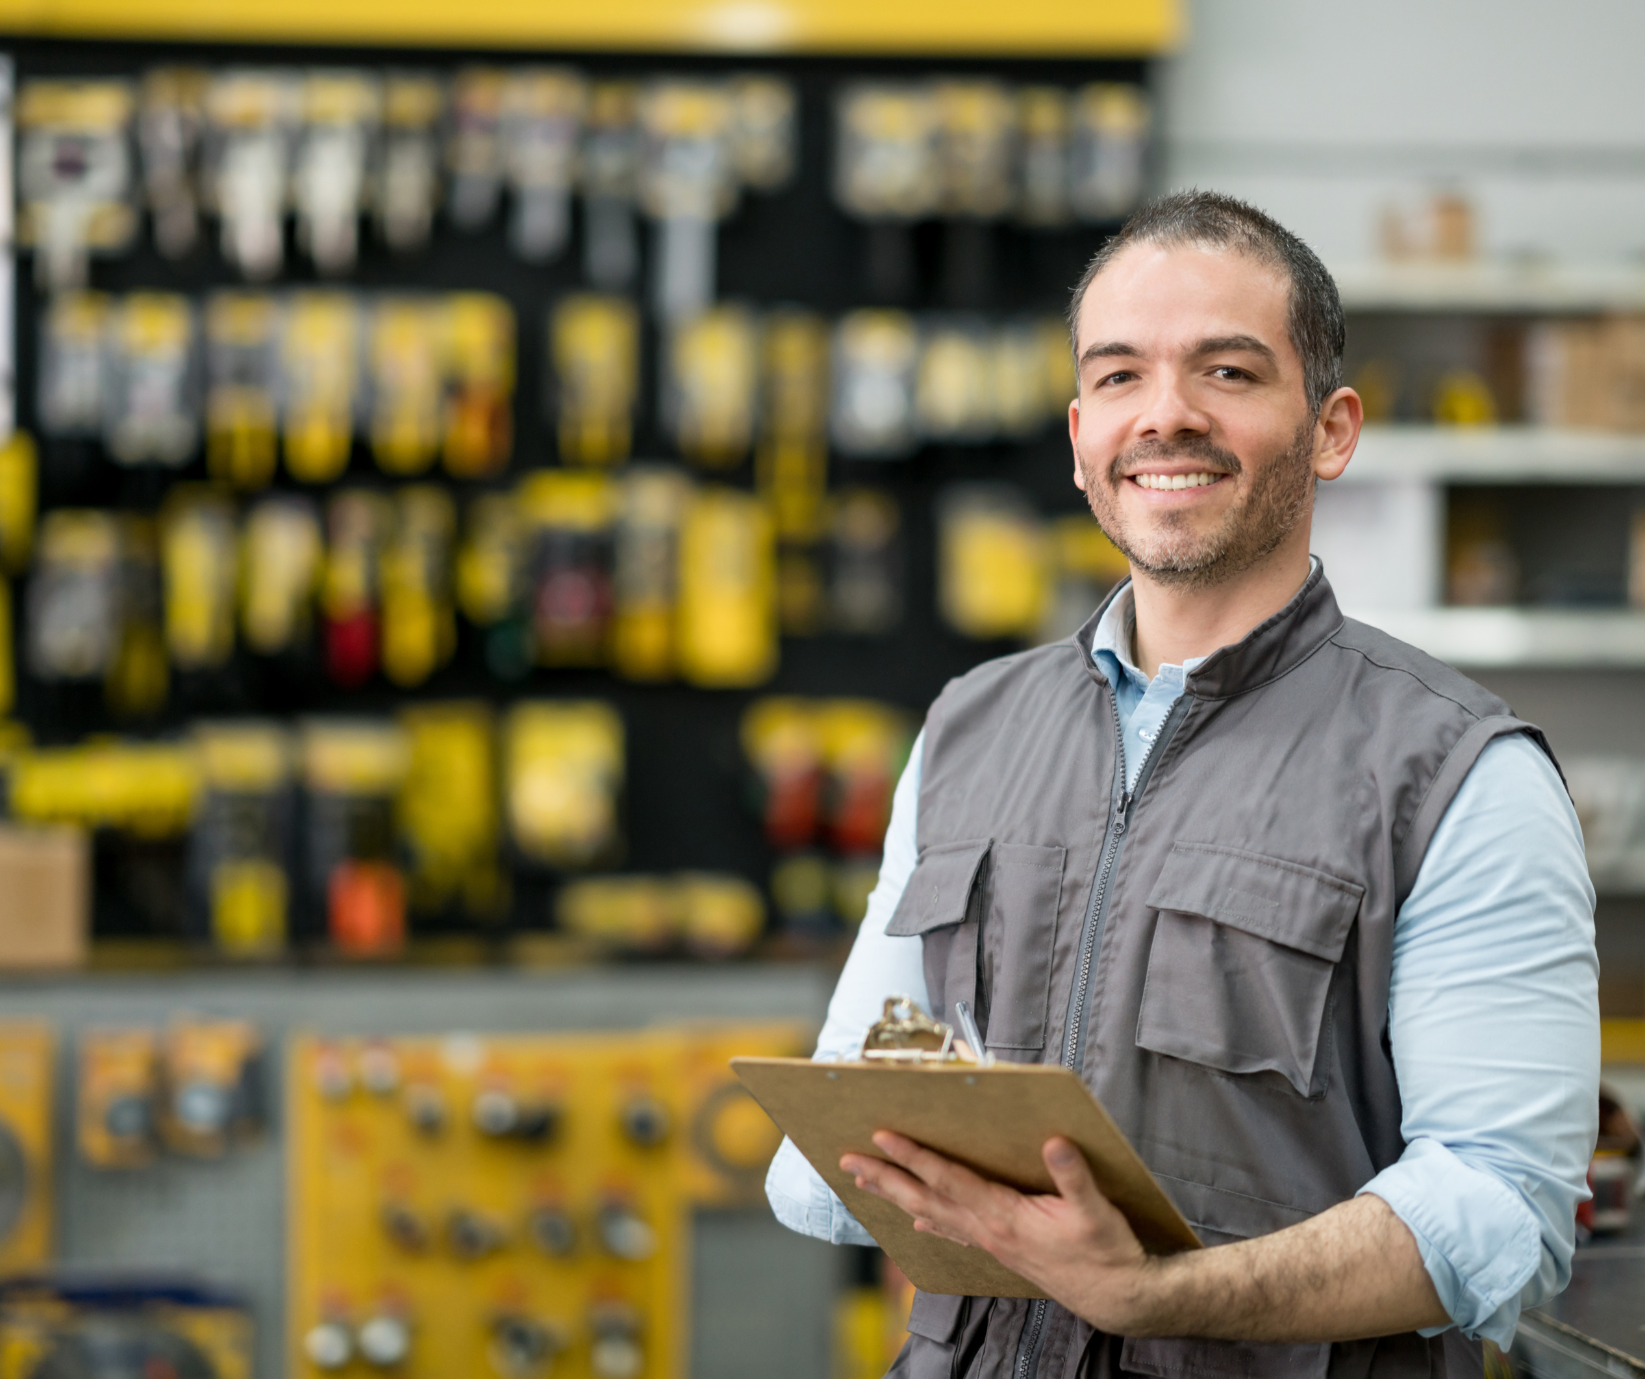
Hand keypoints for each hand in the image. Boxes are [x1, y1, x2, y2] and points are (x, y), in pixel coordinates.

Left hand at [840, 1131, 1163, 1333]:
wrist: (1118, 1298)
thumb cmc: (1107, 1253)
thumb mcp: (1098, 1210)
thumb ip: (1073, 1175)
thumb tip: (1055, 1141)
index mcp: (1005, 1216)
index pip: (949, 1180)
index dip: (914, 1157)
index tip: (883, 1136)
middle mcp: (989, 1230)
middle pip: (925, 1199)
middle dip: (885, 1178)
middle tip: (848, 1160)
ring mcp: (991, 1243)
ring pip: (932, 1215)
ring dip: (896, 1196)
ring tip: (866, 1182)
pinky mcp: (1000, 1249)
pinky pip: (953, 1232)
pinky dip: (930, 1222)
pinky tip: (915, 1222)